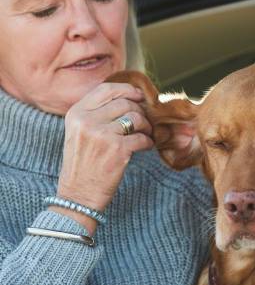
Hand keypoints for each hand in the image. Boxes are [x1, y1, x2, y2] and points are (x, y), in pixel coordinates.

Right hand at [51, 82, 153, 234]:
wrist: (78, 195)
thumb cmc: (83, 164)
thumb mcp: (79, 133)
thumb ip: (96, 114)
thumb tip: (128, 98)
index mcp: (76, 114)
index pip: (106, 89)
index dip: (127, 90)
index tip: (139, 96)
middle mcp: (87, 121)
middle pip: (125, 103)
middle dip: (140, 111)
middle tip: (144, 122)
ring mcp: (102, 134)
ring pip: (136, 118)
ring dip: (146, 126)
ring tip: (146, 134)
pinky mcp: (117, 149)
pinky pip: (142, 137)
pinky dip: (148, 142)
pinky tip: (145, 147)